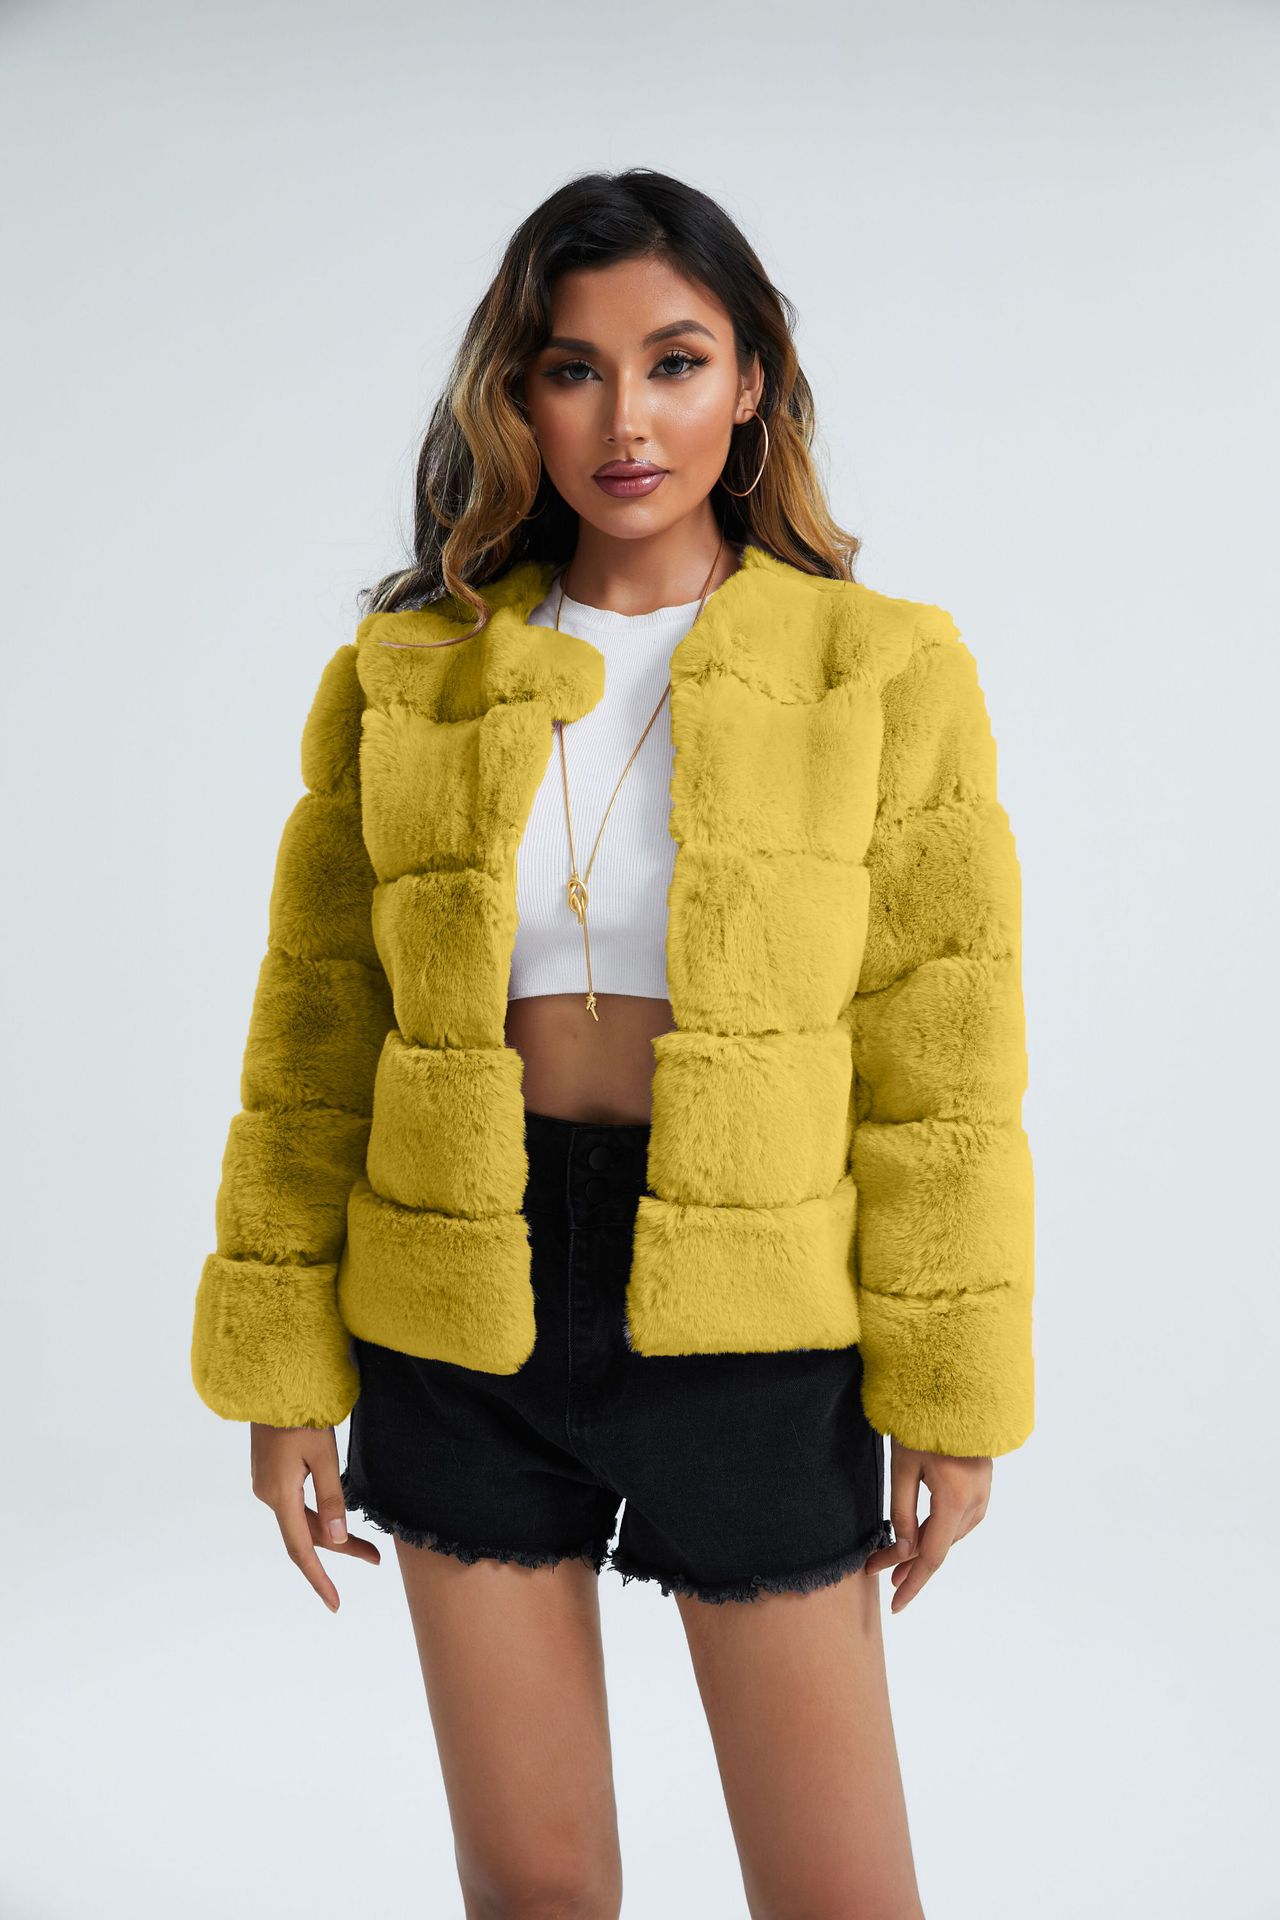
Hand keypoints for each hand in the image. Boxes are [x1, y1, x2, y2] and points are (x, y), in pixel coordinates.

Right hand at [250, 1422, 380, 1611]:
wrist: (269, 1384)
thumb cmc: (300, 1413)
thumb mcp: (323, 1454)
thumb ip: (331, 1497)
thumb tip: (336, 1540)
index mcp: (280, 1495)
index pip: (301, 1550)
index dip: (319, 1579)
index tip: (335, 1604)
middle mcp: (268, 1495)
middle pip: (306, 1535)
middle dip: (340, 1548)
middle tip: (376, 1557)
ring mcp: (266, 1484)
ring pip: (301, 1519)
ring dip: (330, 1532)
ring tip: (366, 1544)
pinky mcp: (270, 1473)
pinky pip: (295, 1504)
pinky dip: (317, 1515)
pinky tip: (334, 1514)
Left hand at [863, 1440, 991, 1612]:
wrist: (956, 1393)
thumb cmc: (923, 1424)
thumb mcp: (903, 1466)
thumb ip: (901, 1512)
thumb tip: (902, 1552)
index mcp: (955, 1499)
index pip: (932, 1556)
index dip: (912, 1583)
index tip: (895, 1604)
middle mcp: (975, 1503)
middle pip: (938, 1548)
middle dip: (906, 1563)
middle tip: (876, 1572)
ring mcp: (982, 1496)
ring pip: (949, 1537)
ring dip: (922, 1549)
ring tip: (893, 1559)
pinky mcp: (981, 1489)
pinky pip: (958, 1522)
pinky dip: (937, 1532)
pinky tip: (920, 1536)